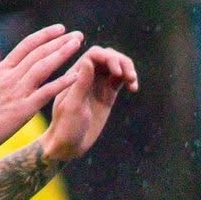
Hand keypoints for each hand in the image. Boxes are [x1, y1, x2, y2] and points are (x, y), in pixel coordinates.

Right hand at [0, 25, 87, 156]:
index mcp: (2, 69)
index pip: (26, 46)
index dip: (44, 35)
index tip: (60, 29)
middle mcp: (11, 76)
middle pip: (39, 53)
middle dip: (60, 42)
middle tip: (78, 35)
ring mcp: (18, 91)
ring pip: (43, 66)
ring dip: (62, 54)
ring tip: (78, 45)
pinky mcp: (24, 108)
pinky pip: (46, 92)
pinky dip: (62, 83)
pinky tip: (76, 75)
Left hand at [38, 48, 138, 164]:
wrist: (69, 144)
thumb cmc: (66, 127)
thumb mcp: (73, 106)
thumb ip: (82, 83)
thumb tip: (89, 60)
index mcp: (75, 74)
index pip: (94, 55)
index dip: (108, 57)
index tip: (117, 71)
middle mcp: (87, 75)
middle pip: (108, 56)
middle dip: (120, 61)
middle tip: (128, 76)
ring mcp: (98, 84)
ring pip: (116, 65)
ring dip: (127, 68)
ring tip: (133, 81)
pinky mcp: (108, 94)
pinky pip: (121, 79)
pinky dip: (129, 79)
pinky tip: (134, 88)